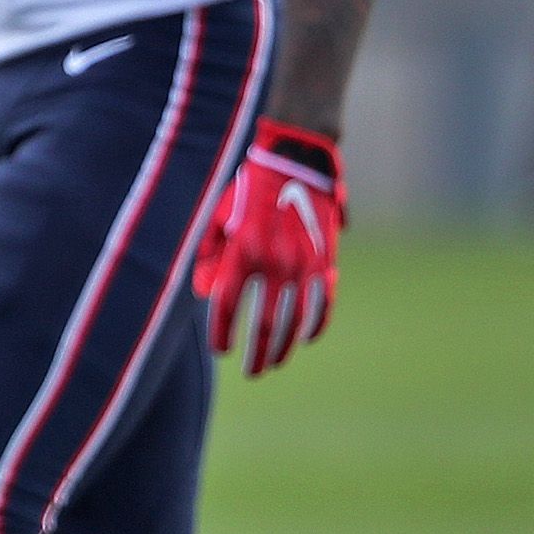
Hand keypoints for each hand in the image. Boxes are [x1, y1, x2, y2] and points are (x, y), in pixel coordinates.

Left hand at [195, 119, 344, 376]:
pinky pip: (324, 302)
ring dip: (284, 346)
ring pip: (296, 320)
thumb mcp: (218, 218)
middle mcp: (274, 263)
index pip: (229, 306)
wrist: (294, 162)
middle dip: (257, 353)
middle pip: (265, 323)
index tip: (221, 351)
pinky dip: (316, 324)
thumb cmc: (246, 189)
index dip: (223, 333)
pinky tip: (306, 339)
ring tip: (274, 363)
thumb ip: (209, 257)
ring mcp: (304, 264)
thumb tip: (207, 295)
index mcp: (242, 252)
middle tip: (252, 372)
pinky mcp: (326, 260)